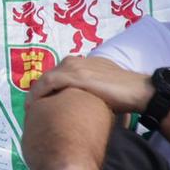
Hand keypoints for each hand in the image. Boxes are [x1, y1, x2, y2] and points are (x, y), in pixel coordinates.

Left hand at [27, 55, 153, 115]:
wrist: (140, 91)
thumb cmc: (125, 95)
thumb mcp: (102, 90)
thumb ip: (89, 92)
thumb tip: (81, 108)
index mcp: (83, 63)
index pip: (58, 74)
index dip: (47, 88)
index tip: (40, 103)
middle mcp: (76, 61)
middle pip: (49, 76)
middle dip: (38, 92)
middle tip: (32, 108)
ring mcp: (75, 66)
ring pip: (46, 79)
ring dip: (36, 94)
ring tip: (30, 109)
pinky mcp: (76, 75)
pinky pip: (49, 83)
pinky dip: (39, 94)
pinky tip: (34, 106)